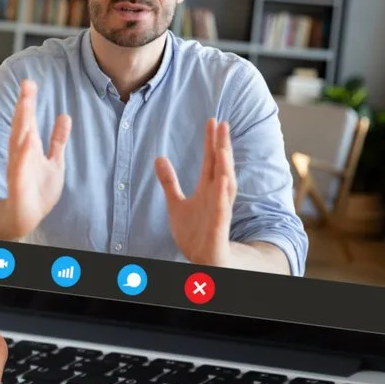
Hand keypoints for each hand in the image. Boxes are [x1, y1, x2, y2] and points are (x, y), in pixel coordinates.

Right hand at [5, 79, 70, 238]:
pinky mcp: (19, 184)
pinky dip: (24, 154)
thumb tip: (65, 116)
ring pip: (19, 141)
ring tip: (26, 104)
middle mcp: (21, 154)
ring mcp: (19, 168)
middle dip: (24, 105)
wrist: (28, 215)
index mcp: (29, 147)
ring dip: (22, 123)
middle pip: (22, 125)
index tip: (30, 82)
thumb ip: (58, 140)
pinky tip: (28, 140)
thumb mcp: (55, 161)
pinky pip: (21, 167)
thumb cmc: (39, 190)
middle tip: (27, 84)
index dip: (29, 102)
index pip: (28, 120)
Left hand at [155, 118, 237, 266]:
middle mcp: (217, 197)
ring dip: (225, 167)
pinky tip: (224, 181)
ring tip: (222, 147)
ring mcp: (219, 212)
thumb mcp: (176, 204)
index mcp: (208, 190)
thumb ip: (169, 182)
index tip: (213, 120)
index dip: (212, 141)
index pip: (211, 161)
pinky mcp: (218, 229)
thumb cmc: (195, 234)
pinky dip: (223, 196)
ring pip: (225, 186)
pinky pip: (222, 211)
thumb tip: (159, 157)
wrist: (204, 262)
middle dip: (222, 146)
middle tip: (222, 124)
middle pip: (221, 167)